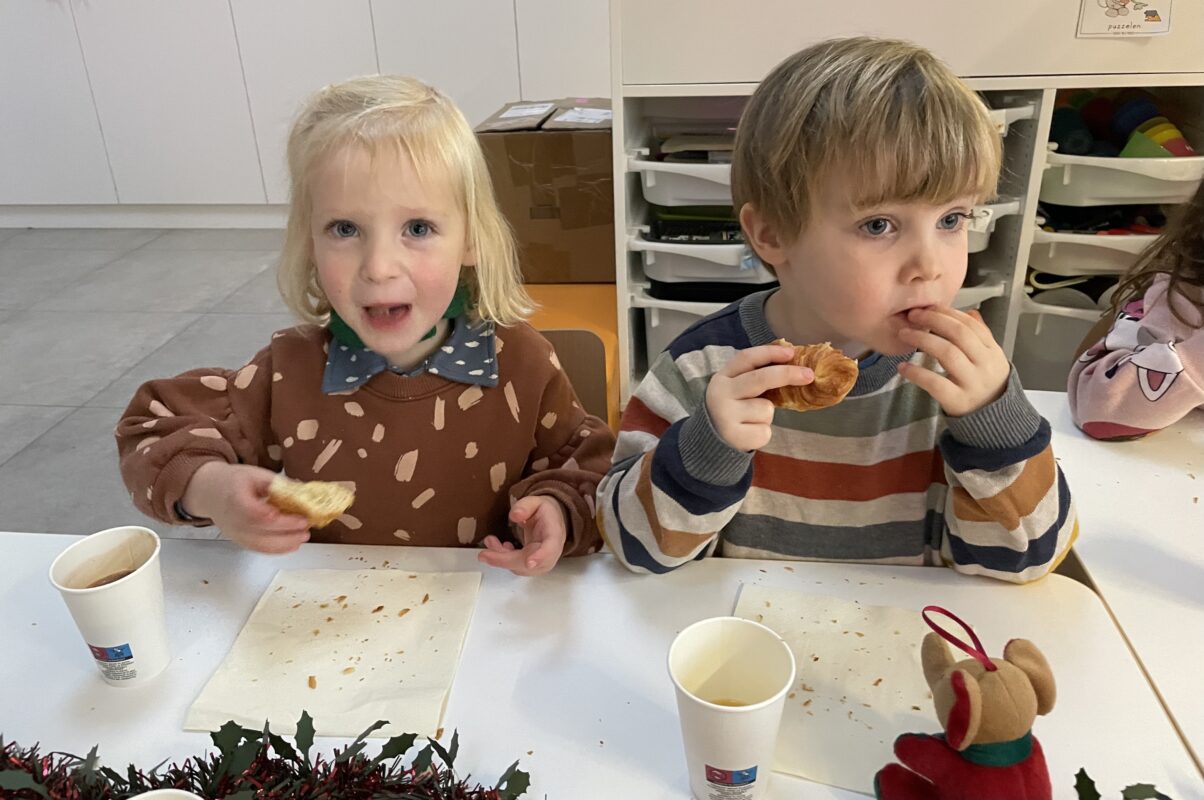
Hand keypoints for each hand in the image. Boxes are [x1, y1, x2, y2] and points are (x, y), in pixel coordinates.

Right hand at [181, 462, 310, 554]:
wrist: (210, 492)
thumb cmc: (233, 481)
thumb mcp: (255, 474)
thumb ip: (278, 484)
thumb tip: (303, 493)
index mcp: (235, 499)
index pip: (258, 515)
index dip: (281, 520)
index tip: (301, 518)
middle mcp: (232, 520)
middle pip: (261, 533)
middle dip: (288, 534)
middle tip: (307, 528)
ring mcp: (234, 533)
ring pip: (260, 545)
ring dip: (285, 544)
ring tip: (303, 537)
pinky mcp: (239, 540)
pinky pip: (258, 549)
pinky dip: (277, 549)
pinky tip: (292, 544)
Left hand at [478, 495, 566, 575]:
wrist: (550, 521)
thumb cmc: (545, 513)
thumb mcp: (536, 502)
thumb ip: (525, 506)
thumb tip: (515, 516)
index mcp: (554, 533)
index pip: (551, 547)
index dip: (541, 556)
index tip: (529, 562)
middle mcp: (550, 552)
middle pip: (529, 562)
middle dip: (505, 560)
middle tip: (484, 554)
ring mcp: (541, 561)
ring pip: (520, 567)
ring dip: (500, 558)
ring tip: (490, 541)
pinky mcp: (531, 565)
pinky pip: (515, 566)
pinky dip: (502, 558)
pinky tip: (497, 546)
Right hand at [705, 343, 813, 450]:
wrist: (711, 440)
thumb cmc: (734, 409)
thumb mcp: (738, 389)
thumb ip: (758, 376)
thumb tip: (794, 363)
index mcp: (723, 377)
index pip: (747, 358)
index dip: (770, 353)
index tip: (791, 352)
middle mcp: (720, 394)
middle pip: (760, 378)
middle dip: (787, 374)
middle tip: (809, 375)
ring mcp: (726, 415)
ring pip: (766, 408)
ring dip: (767, 415)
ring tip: (752, 420)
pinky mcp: (734, 435)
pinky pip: (765, 430)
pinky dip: (763, 433)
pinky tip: (749, 432)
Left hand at [897, 307, 1009, 416]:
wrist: (994, 423)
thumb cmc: (986, 386)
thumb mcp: (989, 360)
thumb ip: (980, 336)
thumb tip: (970, 312)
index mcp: (993, 351)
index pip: (971, 325)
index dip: (948, 313)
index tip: (928, 307)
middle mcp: (985, 365)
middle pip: (960, 335)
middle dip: (934, 320)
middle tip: (913, 316)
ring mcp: (972, 383)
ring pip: (948, 354)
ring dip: (923, 340)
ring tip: (904, 334)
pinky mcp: (957, 401)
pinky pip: (935, 383)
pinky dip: (917, 373)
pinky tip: (903, 367)